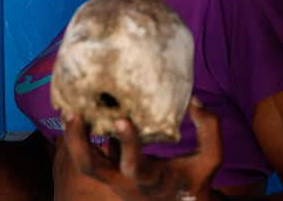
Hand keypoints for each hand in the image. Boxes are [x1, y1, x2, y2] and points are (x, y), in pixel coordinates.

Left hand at [64, 97, 221, 200]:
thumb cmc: (196, 181)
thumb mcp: (211, 158)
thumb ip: (209, 128)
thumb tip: (194, 101)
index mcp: (150, 180)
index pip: (133, 165)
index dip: (127, 143)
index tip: (121, 118)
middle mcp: (125, 182)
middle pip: (90, 168)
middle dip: (78, 142)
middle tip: (74, 114)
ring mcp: (115, 179)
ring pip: (85, 163)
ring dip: (75, 139)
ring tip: (71, 111)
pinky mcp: (112, 173)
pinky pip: (93, 155)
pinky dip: (86, 137)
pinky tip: (84, 113)